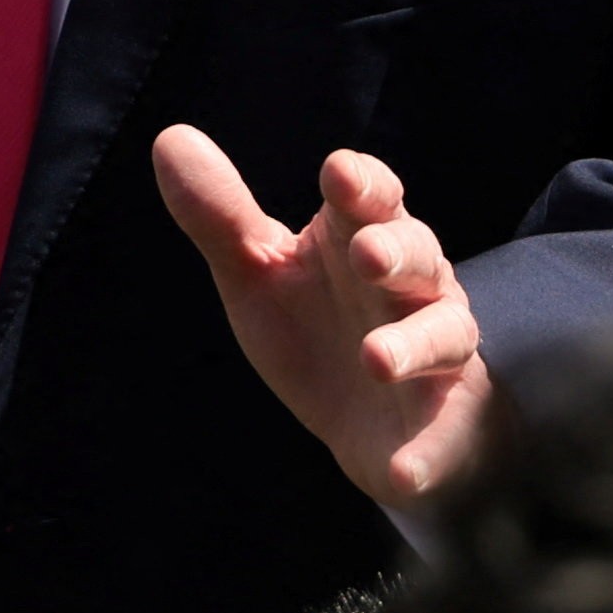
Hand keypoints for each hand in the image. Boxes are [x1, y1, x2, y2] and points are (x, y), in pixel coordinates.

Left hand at [151, 128, 494, 509]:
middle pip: (417, 253)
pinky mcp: (439, 420)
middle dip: (396, 250)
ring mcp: (436, 349)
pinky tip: (403, 473)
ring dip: (412, 343)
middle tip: (365, 255)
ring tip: (374, 358)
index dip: (362, 184)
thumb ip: (220, 216)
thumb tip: (170, 139)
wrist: (371, 430)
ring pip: (443, 330)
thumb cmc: (318, 331)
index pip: (373, 196)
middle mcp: (412, 284)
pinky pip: (437, 433)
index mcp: (364, 238)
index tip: (337, 175)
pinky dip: (423, 451)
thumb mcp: (261, 276)